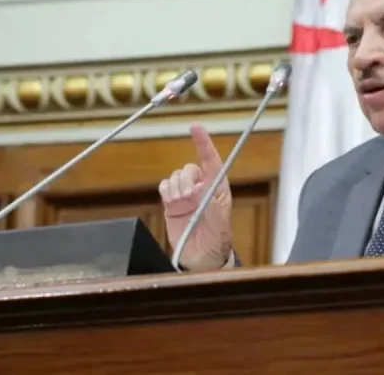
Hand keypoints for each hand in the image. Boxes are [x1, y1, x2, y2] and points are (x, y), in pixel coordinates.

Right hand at [159, 124, 232, 270]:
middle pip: (188, 168)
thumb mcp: (219, 221)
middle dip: (186, 180)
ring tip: (181, 204)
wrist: (202, 257)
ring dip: (175, 188)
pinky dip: (166, 191)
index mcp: (217, 187)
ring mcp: (185, 194)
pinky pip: (164, 187)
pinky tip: (171, 202)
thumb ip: (209, 203)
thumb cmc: (217, 238)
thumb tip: (198, 187)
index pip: (211, 160)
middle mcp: (201, 187)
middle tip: (188, 198)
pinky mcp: (171, 202)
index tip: (196, 128)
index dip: (203, 143)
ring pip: (175, 177)